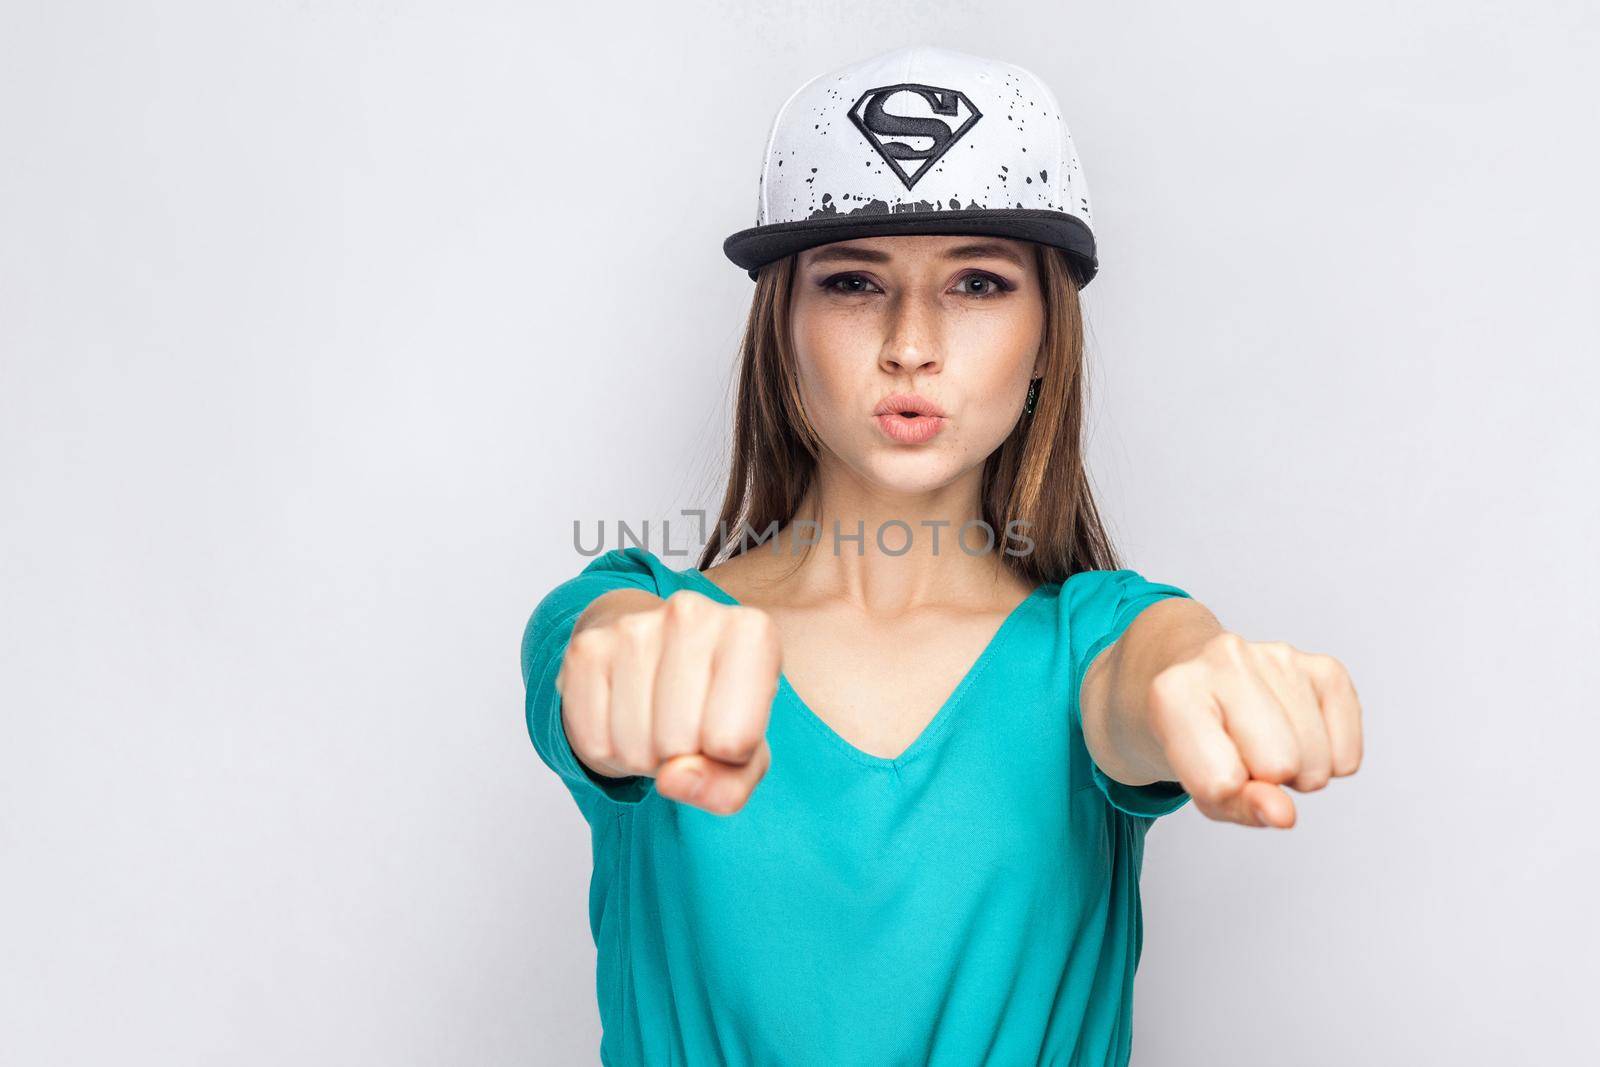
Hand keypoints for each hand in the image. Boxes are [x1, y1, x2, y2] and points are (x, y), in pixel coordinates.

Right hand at [555, 589, 779, 813]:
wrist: (660, 658)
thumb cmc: (717, 709)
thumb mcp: (745, 757)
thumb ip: (727, 786)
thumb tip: (673, 779)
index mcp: (751, 631)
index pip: (734, 740)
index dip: (728, 757)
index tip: (727, 728)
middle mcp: (693, 613)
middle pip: (680, 743)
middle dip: (681, 757)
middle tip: (686, 727)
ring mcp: (633, 626)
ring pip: (634, 745)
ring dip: (644, 755)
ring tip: (657, 721)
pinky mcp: (586, 648)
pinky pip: (593, 739)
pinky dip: (608, 748)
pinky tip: (624, 715)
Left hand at [1148, 633, 1362, 827]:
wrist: (1201, 686)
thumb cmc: (1199, 740)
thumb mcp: (1200, 784)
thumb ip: (1239, 805)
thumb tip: (1284, 814)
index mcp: (1175, 690)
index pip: (1220, 779)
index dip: (1224, 793)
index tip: (1211, 768)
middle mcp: (1226, 658)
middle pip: (1280, 765)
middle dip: (1268, 779)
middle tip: (1244, 755)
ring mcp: (1279, 656)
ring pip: (1317, 761)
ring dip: (1299, 771)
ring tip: (1267, 744)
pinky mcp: (1325, 668)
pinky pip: (1347, 753)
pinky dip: (1330, 762)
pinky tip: (1299, 737)